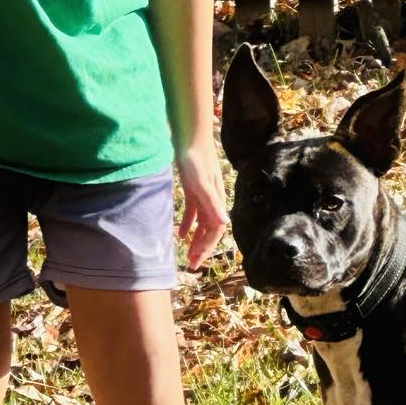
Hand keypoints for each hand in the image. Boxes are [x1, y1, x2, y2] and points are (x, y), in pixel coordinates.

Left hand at [174, 138, 227, 271]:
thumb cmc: (196, 160)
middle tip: (192, 265)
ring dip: (196, 240)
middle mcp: (213, 202)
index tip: (197, 261)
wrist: (190, 139)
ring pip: (202, 224)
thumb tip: (224, 224)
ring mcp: (203, 197)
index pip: (215, 231)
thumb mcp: (201, 184)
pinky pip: (193, 213)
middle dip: (202, 249)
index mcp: (216, 202)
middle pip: (209, 231)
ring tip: (188, 254)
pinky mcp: (194, 192)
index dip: (207, 247)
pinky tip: (180, 234)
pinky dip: (187, 225)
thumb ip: (211, 204)